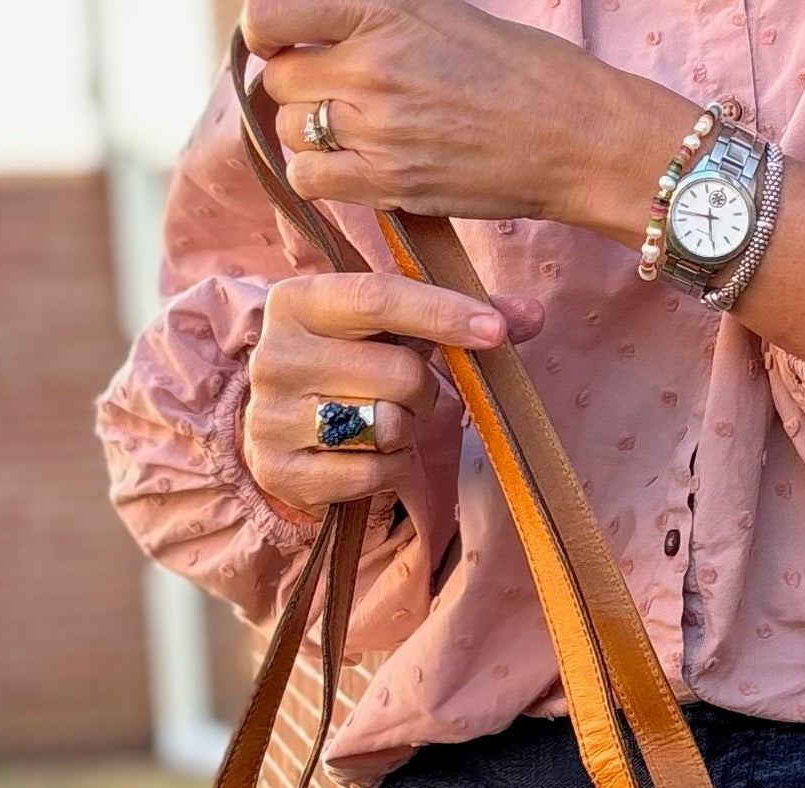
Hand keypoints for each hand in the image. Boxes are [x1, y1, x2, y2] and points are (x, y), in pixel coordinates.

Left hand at [242, 0, 691, 238]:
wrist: (574, 135)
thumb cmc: (520, 71)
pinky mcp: (390, 183)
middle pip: (281, 80)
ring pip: (291, 132)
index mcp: (382, 10)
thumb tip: (322, 24)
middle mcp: (372, 66)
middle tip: (335, 97)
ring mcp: (378, 128)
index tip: (287, 43)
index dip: (268, 33)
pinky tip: (351, 168)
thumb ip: (377, 17)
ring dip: (309, 134)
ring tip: (351, 134)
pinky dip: (319, 175)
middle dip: (299, 88)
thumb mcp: (443, 14)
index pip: (270, 16)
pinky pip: (310, 179)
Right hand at [242, 270, 542, 516]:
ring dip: (405, 431)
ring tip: (383, 421)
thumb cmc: (353, 367)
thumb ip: (462, 316)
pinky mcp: (280, 470)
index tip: (496, 332)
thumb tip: (533, 314)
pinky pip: (371, 473)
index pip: (378, 296)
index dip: (443, 312)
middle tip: (408, 393)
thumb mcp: (395, 332)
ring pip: (386, 426)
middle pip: (396, 372)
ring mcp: (271, 416)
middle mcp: (275, 353)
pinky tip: (369, 455)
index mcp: (298, 300)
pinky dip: (389, 469)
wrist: (284, 431)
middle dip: (423, 390)